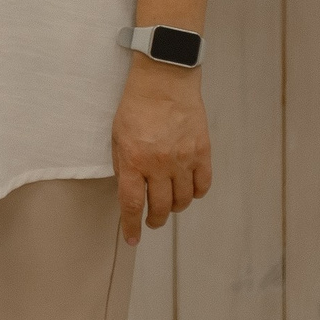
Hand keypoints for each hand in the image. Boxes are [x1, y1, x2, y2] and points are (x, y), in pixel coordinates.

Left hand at [112, 55, 211, 245]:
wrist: (164, 80)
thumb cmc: (135, 106)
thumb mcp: (117, 136)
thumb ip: (124, 166)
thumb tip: (130, 193)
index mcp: (133, 160)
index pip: (132, 205)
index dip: (132, 226)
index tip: (132, 239)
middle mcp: (158, 165)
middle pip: (159, 208)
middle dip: (153, 221)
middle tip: (151, 221)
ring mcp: (183, 160)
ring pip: (182, 201)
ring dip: (174, 208)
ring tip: (168, 205)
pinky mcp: (202, 152)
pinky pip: (203, 186)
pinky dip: (195, 194)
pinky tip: (188, 190)